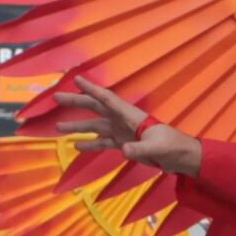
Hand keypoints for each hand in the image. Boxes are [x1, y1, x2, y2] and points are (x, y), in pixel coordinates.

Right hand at [54, 77, 201, 176]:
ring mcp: (122, 132)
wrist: (180, 157)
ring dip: (77, 126)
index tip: (76, 79)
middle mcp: (122, 120)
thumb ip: (140, 148)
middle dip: (76, 102)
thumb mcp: (157, 147)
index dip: (91, 89)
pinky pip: (102, 142)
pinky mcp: (123, 144)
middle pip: (95, 108)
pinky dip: (89, 144)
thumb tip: (124, 150)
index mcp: (130, 115)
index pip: (107, 98)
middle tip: (55, 98)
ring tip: (57, 128)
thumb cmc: (172, 147)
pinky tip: (76, 146)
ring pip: (95, 126)